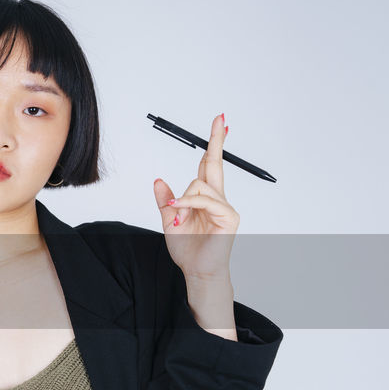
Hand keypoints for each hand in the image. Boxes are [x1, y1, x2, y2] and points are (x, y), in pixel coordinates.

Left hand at [153, 113, 238, 281]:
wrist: (196, 270)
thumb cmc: (188, 249)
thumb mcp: (168, 220)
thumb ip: (165, 200)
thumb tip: (159, 180)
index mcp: (204, 198)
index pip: (208, 166)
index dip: (212, 146)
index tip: (219, 125)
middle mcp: (217, 198)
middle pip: (215, 164)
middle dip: (217, 140)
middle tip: (220, 119)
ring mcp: (224, 206)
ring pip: (199, 184)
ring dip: (182, 201)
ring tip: (177, 219)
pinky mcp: (228, 215)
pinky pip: (205, 199)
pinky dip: (188, 203)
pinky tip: (179, 211)